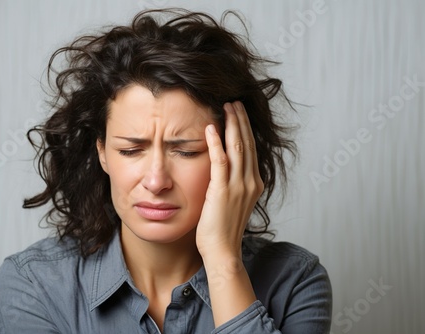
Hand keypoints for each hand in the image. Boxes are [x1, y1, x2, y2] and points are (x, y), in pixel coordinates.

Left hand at [196, 101, 263, 259]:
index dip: (245, 129)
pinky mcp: (222, 190)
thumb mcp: (234, 203)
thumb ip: (233, 184)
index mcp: (254, 183)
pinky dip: (216, 142)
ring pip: (237, 147)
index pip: (251, 149)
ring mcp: (238, 186)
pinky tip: (211, 127)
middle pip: (247, 143)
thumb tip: (225, 170)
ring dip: (232, 124)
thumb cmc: (223, 229)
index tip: (239, 114)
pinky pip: (220, 160)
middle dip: (241, 120)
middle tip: (234, 102)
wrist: (223, 251)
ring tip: (227, 106)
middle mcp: (250, 182)